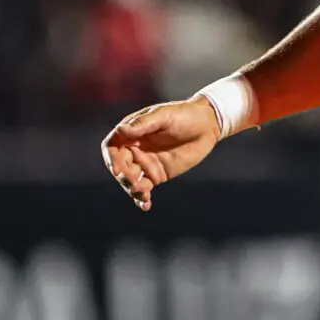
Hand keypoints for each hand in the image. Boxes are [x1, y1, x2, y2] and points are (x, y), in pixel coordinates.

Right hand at [100, 98, 222, 209]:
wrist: (207, 125)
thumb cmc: (184, 114)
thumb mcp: (164, 115)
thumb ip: (143, 124)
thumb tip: (121, 130)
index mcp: (132, 132)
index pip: (112, 147)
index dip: (112, 159)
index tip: (118, 170)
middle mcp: (135, 148)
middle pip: (120, 166)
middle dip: (124, 176)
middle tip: (135, 183)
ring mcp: (145, 163)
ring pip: (130, 180)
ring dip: (132, 189)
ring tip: (143, 194)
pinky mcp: (157, 174)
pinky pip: (144, 188)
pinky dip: (142, 198)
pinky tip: (146, 205)